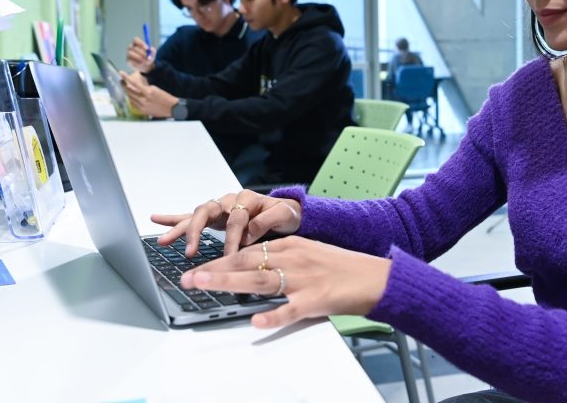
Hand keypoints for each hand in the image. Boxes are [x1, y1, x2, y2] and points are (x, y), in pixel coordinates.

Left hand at [120, 71, 176, 117]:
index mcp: (148, 92)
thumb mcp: (156, 89)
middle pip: (129, 91)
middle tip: (121, 81)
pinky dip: (131, 100)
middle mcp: (143, 100)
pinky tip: (131, 97)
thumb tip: (137, 85)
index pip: (134, 83)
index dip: (126, 77)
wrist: (172, 108)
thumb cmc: (166, 97)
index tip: (121, 73)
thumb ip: (146, 87)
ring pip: (130, 98)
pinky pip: (133, 104)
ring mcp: (142, 106)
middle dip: (124, 85)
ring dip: (127, 92)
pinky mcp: (143, 111)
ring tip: (125, 88)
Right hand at [126, 36, 154, 73]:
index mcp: (137, 43)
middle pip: (132, 46)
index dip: (140, 43)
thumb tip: (151, 48)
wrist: (146, 67)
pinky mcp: (128, 60)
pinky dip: (137, 62)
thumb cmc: (148, 58)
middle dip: (141, 51)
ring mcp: (128, 54)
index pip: (135, 39)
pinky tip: (141, 64)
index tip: (147, 48)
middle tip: (146, 56)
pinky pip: (130, 60)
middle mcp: (131, 47)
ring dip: (138, 57)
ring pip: (130, 53)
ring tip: (144, 61)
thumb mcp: (152, 55)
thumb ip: (153, 51)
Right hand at [151, 189, 301, 256]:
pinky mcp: (214, 217)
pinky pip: (190, 216)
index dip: (234, 237)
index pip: (236, 219)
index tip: (233, 254)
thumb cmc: (285, 214)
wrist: (287, 213)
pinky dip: (173, 218)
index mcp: (247, 199)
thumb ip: (269, 219)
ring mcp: (220, 208)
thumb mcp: (285, 215)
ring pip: (195, 215)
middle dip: (197, 232)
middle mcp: (230, 201)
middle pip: (207, 211)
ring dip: (180, 228)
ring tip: (164, 240)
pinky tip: (156, 219)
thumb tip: (250, 231)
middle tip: (190, 251)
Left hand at [189, 237, 390, 328]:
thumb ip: (284, 259)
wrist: (378, 277)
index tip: (199, 265)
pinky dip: (274, 315)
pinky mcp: (318, 300)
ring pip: (261, 280)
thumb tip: (256, 269)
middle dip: (215, 268)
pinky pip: (291, 309)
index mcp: (293, 245)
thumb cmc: (345, 269)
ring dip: (229, 282)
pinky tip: (257, 321)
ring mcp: (305, 279)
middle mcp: (295, 258)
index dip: (221, 258)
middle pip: (247, 261)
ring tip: (204, 285)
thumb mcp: (311, 254)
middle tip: (188, 276)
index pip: (249, 249)